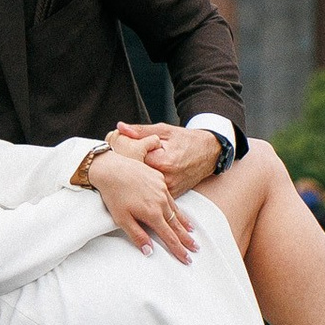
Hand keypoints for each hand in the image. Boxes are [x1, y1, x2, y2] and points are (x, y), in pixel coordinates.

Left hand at [84, 144, 197, 261]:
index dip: (179, 249)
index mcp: (152, 214)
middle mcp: (161, 201)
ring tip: (191, 231)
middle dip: (186, 239)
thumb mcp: (122, 219)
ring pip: (176, 210)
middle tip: (195, 248)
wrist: (111, 168)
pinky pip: (170, 196)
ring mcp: (161, 189)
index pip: (169, 236)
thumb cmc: (114, 194)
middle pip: (176, 224)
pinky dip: (176, 206)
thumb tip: (149, 251)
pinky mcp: (159, 179)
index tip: (187, 259)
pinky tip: (177, 210)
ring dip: (183, 222)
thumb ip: (137, 236)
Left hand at [110, 121, 224, 192]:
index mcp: (163, 160)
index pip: (134, 163)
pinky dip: (148, 190)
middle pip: (138, 179)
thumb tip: (121, 128)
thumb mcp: (164, 130)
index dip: (123, 159)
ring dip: (136, 183)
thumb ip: (140, 131)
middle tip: (119, 167)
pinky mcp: (174, 194)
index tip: (115, 156)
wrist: (208, 152)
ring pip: (146, 190)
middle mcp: (167, 177)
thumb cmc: (186, 140)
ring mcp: (171, 188)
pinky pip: (156, 196)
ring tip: (128, 177)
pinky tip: (141, 185)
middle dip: (128, 172)